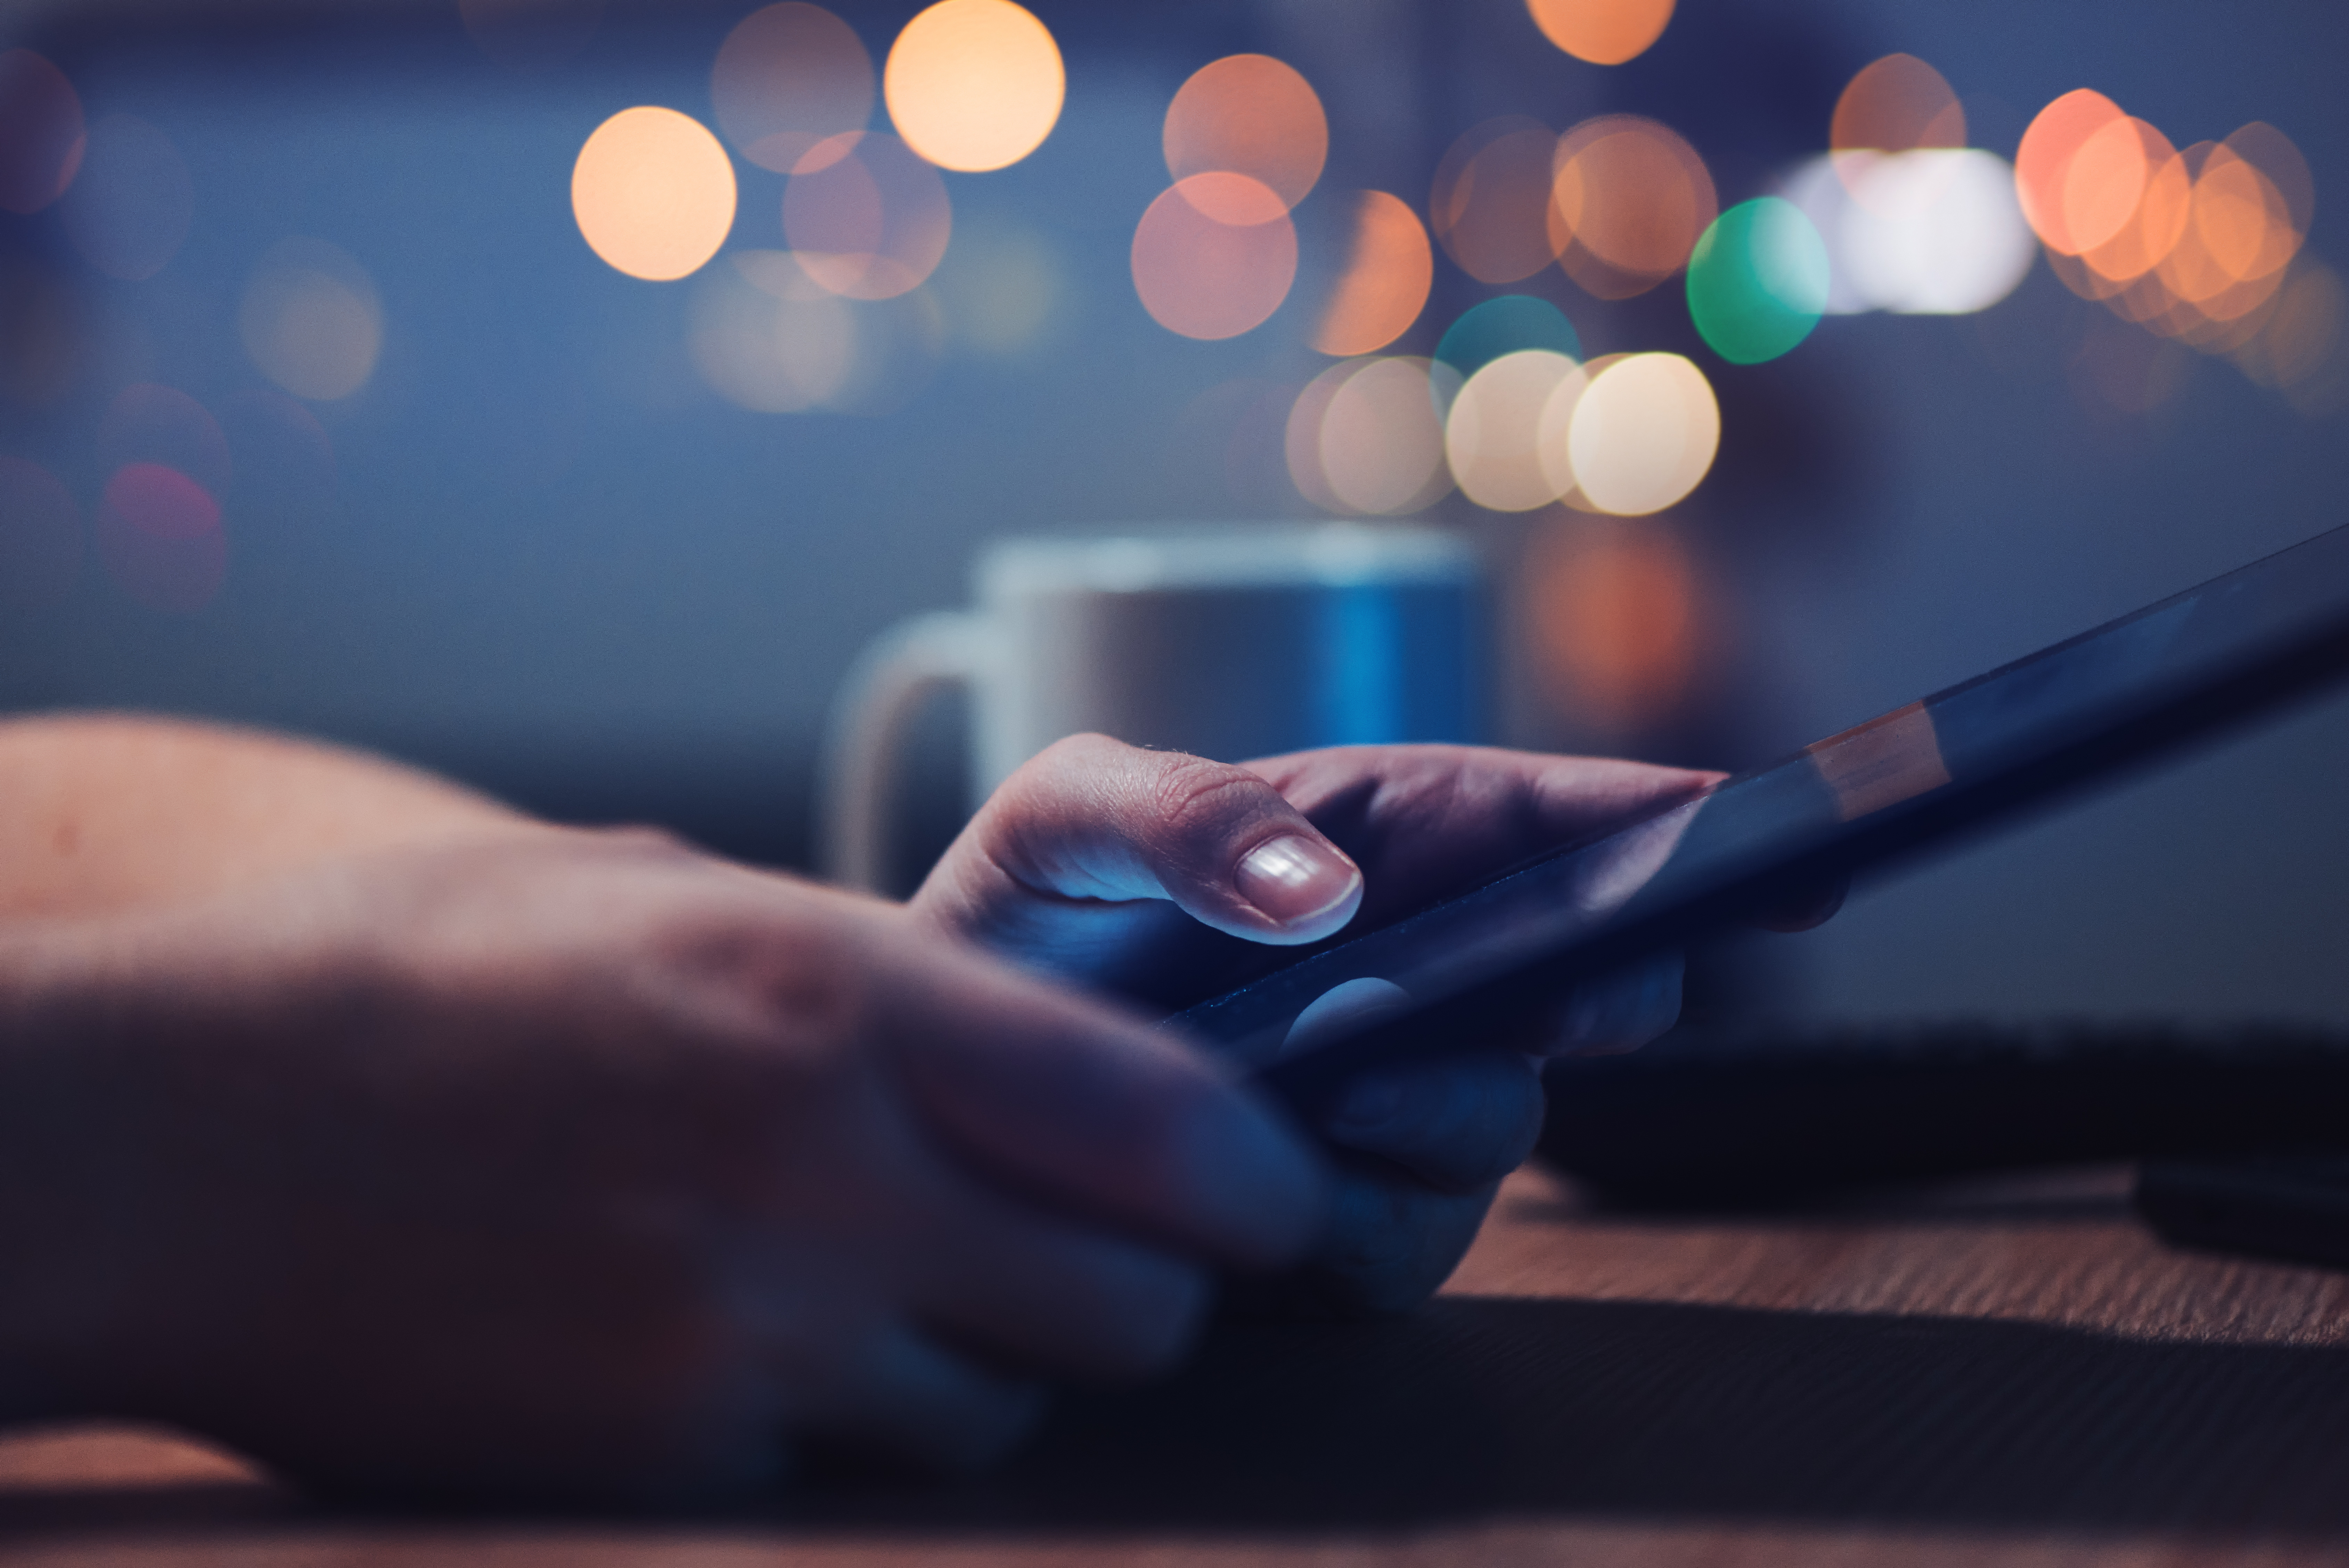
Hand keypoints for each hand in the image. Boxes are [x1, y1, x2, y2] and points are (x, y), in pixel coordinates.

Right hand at [0, 828, 1323, 1501]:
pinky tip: (734, 1343)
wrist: (162, 1139)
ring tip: (872, 1287)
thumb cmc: (406, 976)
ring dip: (985, 1366)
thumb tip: (1007, 1026)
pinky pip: (848, 1469)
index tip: (1261, 1191)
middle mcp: (826, 1176)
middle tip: (1075, 1246)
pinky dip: (837, 1425)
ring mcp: (747, 1342)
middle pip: (1136, 1308)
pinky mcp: (669, 1460)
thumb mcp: (660, 900)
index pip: (1172, 1130)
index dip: (1256, 1180)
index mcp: (837, 997)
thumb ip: (856, 970)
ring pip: (1004, 1412)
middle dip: (1139, 1289)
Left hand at [911, 736, 1724, 1314]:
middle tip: (1578, 982)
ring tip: (1329, 1076)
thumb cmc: (1018, 923)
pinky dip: (1347, 1212)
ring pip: (1501, 1124)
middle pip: (1581, 978)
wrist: (930, 1079)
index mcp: (1378, 847)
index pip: (1548, 822)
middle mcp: (1419, 977)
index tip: (1766, 825)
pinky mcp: (1352, 1227)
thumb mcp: (1065, 818)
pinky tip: (1274, 1178)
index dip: (1665, 820)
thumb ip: (1178, 811)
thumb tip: (1328, 883)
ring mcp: (1399, 1109)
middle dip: (1599, 977)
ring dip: (1435, 1104)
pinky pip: (1405, 1239)